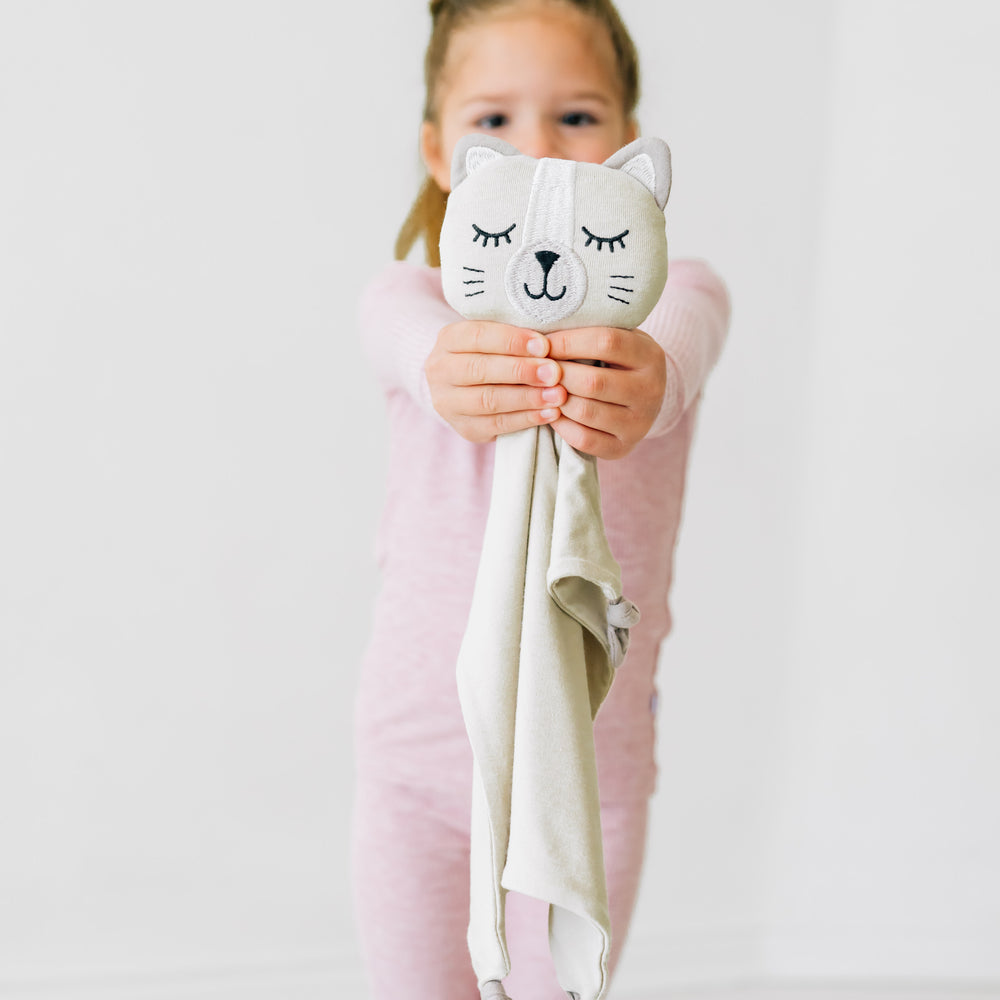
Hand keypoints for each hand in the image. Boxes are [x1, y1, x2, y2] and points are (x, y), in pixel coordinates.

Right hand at [424, 320, 567, 441]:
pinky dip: (526, 419)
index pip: (477, 336)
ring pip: (487, 400)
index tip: (544, 345)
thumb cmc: (492, 354)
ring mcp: (447, 402)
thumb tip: (550, 341)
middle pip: (480, 369)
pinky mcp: (463, 428)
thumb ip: (515, 338)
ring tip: (557, 395)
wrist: (464, 386)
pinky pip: (495, 425)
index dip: (511, 341)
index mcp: (448, 339)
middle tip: (554, 373)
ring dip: (527, 398)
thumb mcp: (495, 338)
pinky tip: (549, 413)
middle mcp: (440, 370)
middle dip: (521, 371)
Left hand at [545, 326, 666, 459]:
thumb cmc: (616, 361)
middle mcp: (650, 390)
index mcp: (650, 356)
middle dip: (557, 375)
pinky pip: (583, 439)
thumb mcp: (616, 338)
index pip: (606, 342)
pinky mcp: (624, 447)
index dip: (568, 342)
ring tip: (541, 389)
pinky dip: (561, 425)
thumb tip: (540, 332)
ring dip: (555, 400)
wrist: (641, 398)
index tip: (543, 343)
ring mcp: (639, 423)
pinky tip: (551, 412)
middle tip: (536, 370)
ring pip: (585, 411)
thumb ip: (588, 331)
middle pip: (593, 381)